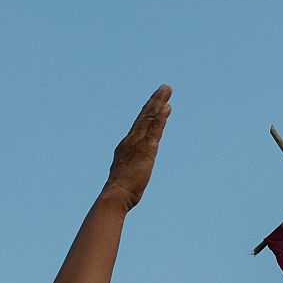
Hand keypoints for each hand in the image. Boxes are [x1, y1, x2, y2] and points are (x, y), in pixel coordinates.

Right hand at [101, 85, 171, 209]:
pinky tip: (167, 107)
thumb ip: (129, 169)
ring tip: (167, 89)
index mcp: (126, 146)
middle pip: (145, 116)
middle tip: (164, 87)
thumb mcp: (125, 176)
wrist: (115, 195)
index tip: (156, 101)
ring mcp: (138, 143)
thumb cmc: (119, 191)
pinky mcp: (147, 149)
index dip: (148, 111)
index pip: (139, 124)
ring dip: (159, 102)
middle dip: (155, 100)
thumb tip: (130, 172)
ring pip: (150, 117)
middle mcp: (131, 140)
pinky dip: (161, 116)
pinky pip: (155, 129)